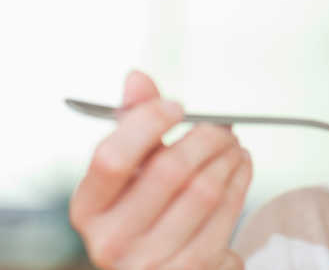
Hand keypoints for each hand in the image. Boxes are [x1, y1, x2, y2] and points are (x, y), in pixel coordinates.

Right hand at [69, 70, 252, 268]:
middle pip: (169, 171)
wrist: (163, 268)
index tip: (177, 106)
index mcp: (88, 208)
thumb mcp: (131, 171)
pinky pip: (225, 214)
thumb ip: (133, 123)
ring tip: (233, 145)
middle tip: (222, 126)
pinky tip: (240, 167)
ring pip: (204, 190)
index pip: (112, 157)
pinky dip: (240, 181)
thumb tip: (137, 78)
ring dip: (228, 158)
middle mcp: (110, 241)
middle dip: (206, 138)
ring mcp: (150, 262)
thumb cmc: (145, 210)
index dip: (148, 123)